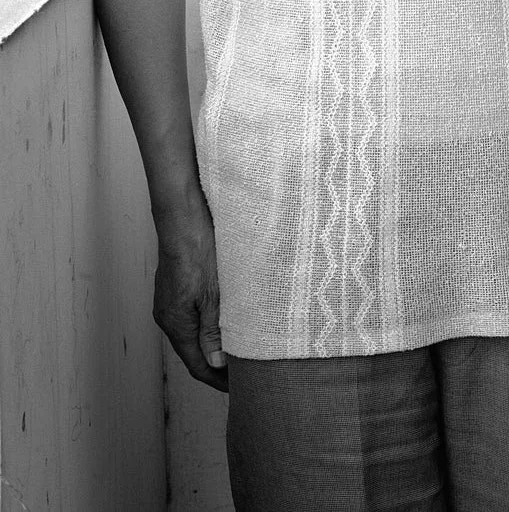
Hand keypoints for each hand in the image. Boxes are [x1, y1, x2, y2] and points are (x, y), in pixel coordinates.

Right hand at [152, 206, 227, 390]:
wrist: (184, 217)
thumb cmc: (199, 249)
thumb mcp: (213, 294)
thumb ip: (214, 331)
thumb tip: (216, 364)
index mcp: (176, 323)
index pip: (198, 366)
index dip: (219, 380)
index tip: (240, 388)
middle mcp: (168, 317)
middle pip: (194, 353)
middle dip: (217, 366)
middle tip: (244, 373)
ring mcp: (169, 302)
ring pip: (194, 333)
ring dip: (214, 344)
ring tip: (239, 349)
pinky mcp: (175, 288)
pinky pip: (192, 316)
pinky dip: (209, 325)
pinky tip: (225, 321)